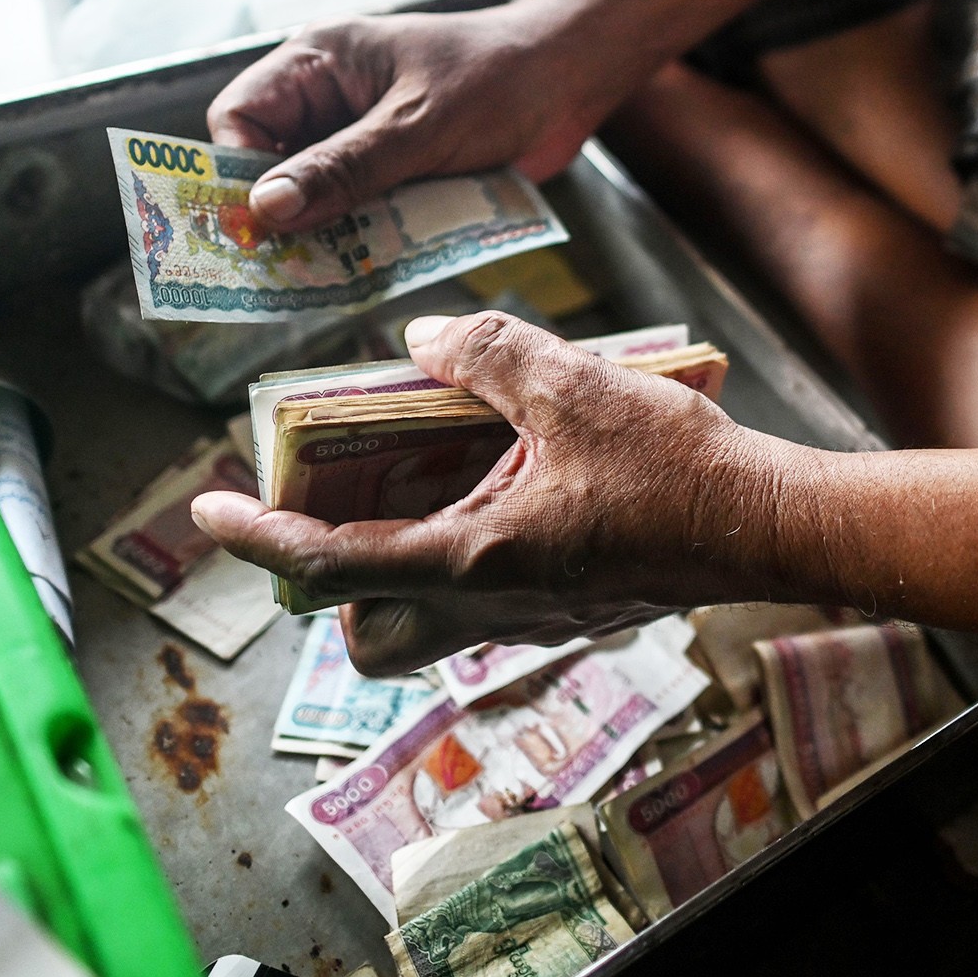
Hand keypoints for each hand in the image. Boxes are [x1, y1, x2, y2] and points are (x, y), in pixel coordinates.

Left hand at [190, 313, 822, 674]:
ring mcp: (533, 619)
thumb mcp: (572, 384)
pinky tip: (507, 484)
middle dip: (334, 587)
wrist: (768, 524)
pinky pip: (487, 602)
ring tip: (423, 484)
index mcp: (474, 559)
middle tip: (343, 504)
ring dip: (400, 569)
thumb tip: (420, 342)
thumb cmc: (676, 466)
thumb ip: (484, 355)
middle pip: (369, 634)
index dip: (257, 536)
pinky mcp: (570, 611)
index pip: (329, 562)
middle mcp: (492, 606)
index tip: (209, 510)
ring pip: (429, 625)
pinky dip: (466, 554)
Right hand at [206, 2, 622, 232]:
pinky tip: (371, 267)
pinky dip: (363, 239)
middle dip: (281, 215)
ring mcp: (363, 137)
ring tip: (330, 275)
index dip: (238, 172)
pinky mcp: (397, 171)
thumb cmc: (499, 79)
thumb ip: (346, 167)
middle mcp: (330, 99)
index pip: (239, 118)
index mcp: (319, 62)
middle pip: (271, 165)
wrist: (572, 78)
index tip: (257, 228)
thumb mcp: (418, 126)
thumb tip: (268, 209)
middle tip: (286, 270)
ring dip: (325, 234)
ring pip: (317, 197)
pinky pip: (361, 212)